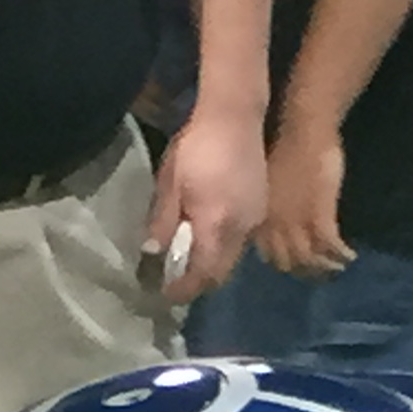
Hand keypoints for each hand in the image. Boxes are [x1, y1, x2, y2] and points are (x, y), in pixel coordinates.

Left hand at [144, 99, 268, 300]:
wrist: (234, 116)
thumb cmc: (196, 147)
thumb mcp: (170, 184)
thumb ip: (162, 223)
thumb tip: (151, 254)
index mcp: (215, 225)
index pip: (202, 274)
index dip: (184, 290)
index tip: (166, 294)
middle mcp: (240, 230)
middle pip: (221, 274)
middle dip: (199, 283)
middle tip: (176, 281)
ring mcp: (254, 220)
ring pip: (233, 259)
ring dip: (212, 266)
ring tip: (190, 259)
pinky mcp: (260, 210)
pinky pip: (241, 241)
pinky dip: (224, 248)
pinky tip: (209, 235)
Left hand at [255, 115, 352, 277]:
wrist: (304, 129)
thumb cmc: (286, 146)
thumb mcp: (269, 184)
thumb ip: (271, 206)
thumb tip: (277, 220)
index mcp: (261, 216)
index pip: (268, 254)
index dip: (283, 263)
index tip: (297, 264)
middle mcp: (275, 225)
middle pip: (289, 263)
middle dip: (305, 272)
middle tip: (321, 272)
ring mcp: (297, 223)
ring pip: (310, 259)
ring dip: (326, 268)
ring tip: (338, 267)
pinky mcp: (319, 217)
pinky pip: (330, 246)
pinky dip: (341, 254)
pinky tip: (350, 255)